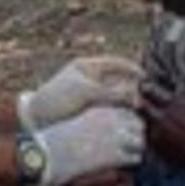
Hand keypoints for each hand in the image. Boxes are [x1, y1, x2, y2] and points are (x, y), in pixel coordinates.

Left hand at [18, 56, 140, 130]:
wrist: (36, 121)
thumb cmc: (56, 100)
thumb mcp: (86, 92)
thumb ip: (112, 92)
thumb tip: (138, 97)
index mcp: (88, 67)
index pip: (118, 63)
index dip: (134, 70)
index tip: (148, 80)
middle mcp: (92, 80)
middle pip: (121, 81)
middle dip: (134, 89)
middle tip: (147, 100)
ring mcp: (92, 97)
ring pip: (118, 98)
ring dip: (129, 104)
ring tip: (141, 113)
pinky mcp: (91, 113)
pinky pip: (111, 111)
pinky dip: (121, 115)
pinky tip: (129, 122)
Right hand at [33, 106, 144, 185]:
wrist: (45, 155)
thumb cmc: (57, 141)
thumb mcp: (79, 123)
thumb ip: (98, 124)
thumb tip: (112, 133)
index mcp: (101, 110)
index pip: (130, 113)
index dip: (129, 126)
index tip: (124, 136)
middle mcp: (111, 120)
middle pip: (139, 126)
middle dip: (135, 137)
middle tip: (127, 148)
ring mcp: (115, 137)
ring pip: (140, 142)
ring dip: (134, 150)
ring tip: (124, 158)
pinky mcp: (114, 155)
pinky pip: (135, 158)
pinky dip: (130, 163)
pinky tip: (120, 166)